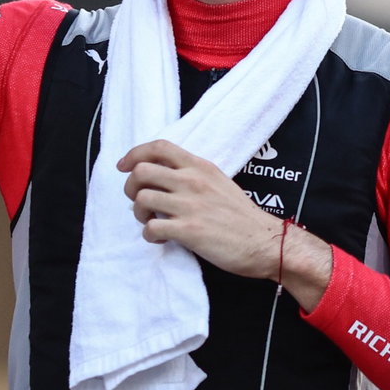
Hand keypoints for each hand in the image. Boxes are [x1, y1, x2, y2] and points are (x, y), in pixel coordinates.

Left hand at [118, 139, 331, 307]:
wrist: (266, 242)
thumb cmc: (241, 216)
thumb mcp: (219, 182)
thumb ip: (193, 174)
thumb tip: (162, 174)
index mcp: (200, 167)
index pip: (159, 146)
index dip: (134, 154)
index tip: (123, 166)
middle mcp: (193, 181)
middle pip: (141, 171)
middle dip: (130, 187)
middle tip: (139, 201)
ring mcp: (190, 205)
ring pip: (141, 199)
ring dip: (138, 213)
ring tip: (150, 221)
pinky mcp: (189, 231)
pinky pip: (151, 228)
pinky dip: (149, 235)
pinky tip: (161, 239)